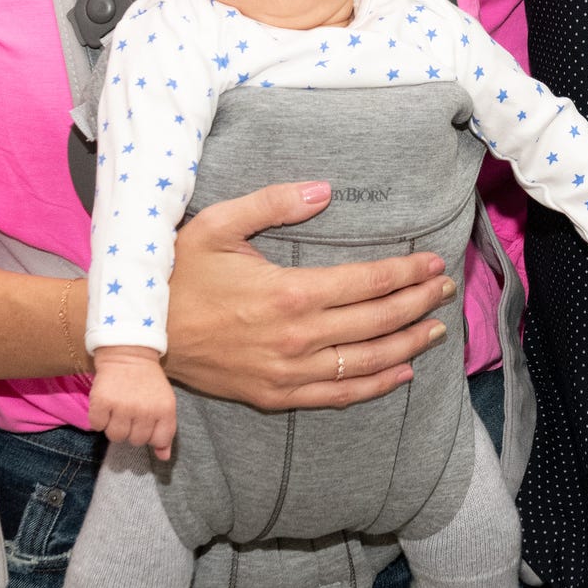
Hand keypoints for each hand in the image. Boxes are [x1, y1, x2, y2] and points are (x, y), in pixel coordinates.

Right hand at [88, 347, 176, 457]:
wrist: (129, 353)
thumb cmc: (148, 382)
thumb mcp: (165, 404)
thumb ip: (165, 432)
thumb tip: (163, 458)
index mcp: (165, 410)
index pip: (157, 441)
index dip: (150, 435)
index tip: (146, 421)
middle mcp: (144, 411)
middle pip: (134, 441)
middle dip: (132, 429)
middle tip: (131, 411)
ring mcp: (122, 406)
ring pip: (115, 437)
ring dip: (114, 426)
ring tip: (117, 410)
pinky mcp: (101, 402)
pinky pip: (97, 426)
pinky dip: (98, 419)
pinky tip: (106, 405)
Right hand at [166, 180, 454, 408]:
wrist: (142, 337)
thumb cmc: (179, 276)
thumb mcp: (219, 224)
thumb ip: (274, 204)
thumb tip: (324, 191)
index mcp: (289, 291)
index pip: (367, 283)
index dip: (407, 274)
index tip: (433, 263)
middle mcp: (297, 336)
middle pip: (377, 321)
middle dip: (419, 303)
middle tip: (446, 289)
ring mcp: (288, 372)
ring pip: (366, 361)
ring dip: (408, 344)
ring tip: (435, 329)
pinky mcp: (276, 396)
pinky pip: (338, 395)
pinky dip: (375, 385)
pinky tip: (401, 373)